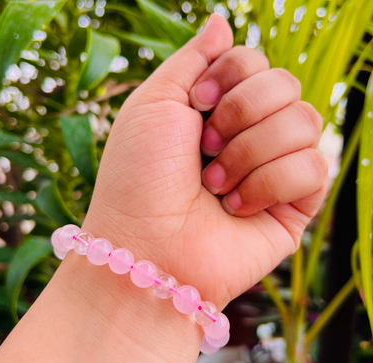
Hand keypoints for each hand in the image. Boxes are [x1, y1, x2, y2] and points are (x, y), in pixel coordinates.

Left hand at [85, 14, 326, 309]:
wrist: (146, 248)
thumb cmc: (139, 177)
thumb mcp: (154, 102)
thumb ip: (192, 59)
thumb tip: (223, 22)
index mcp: (219, 109)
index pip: (257, 61)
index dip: (232, 76)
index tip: (197, 105)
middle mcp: (250, 135)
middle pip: (286, 85)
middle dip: (241, 114)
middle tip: (205, 150)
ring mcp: (275, 169)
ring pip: (305, 122)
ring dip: (250, 153)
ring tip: (214, 187)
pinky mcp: (294, 205)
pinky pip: (313, 167)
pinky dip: (268, 185)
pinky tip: (237, 208)